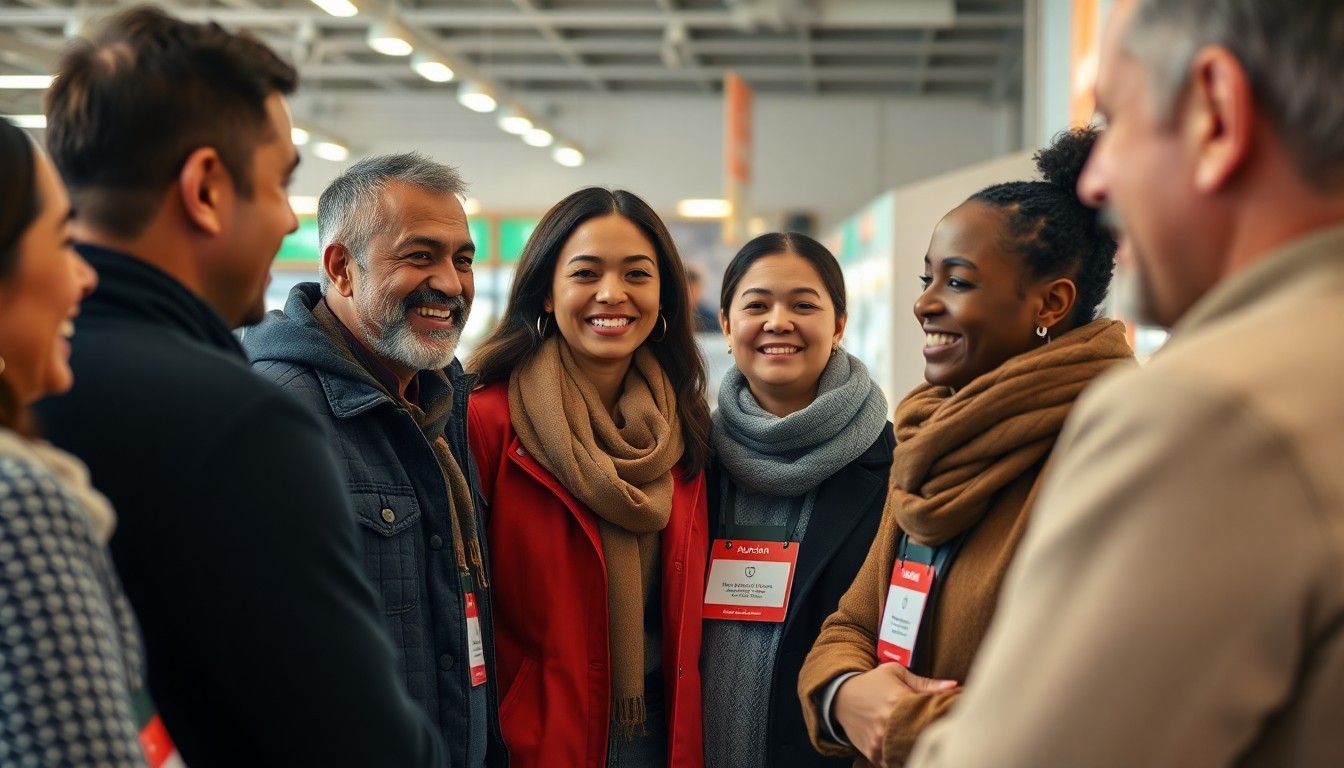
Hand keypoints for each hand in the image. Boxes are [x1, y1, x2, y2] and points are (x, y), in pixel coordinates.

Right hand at [833, 664, 957, 765]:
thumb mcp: (896, 673)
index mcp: (898, 700)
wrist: (840, 696)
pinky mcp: (873, 753)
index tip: (949, 719)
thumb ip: (926, 683)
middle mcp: (888, 723)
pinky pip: (893, 763)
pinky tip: (906, 751)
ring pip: (908, 754)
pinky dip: (900, 759)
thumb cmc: (872, 682)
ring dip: (916, 750)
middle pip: (922, 738)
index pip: (930, 714)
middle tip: (939, 734)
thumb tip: (954, 686)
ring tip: (922, 743)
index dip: (943, 718)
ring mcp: (879, 741)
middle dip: (932, 737)